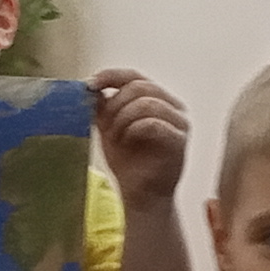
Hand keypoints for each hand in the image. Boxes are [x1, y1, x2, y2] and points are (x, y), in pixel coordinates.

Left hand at [90, 67, 187, 213]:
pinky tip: (127, 140)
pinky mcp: (180, 140)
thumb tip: (91, 86)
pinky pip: (154, 123)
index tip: (90, 84)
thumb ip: (103, 107)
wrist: (140, 195)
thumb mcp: (109, 129)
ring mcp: (179, 122)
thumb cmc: (128, 161)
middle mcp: (172, 106)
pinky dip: (134, 129)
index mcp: (156, 99)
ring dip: (123, 118)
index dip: (111, 75)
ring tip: (115, 136)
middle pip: (140, 86)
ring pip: (147, 102)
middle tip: (104, 124)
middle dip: (115, 104)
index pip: (134, 76)